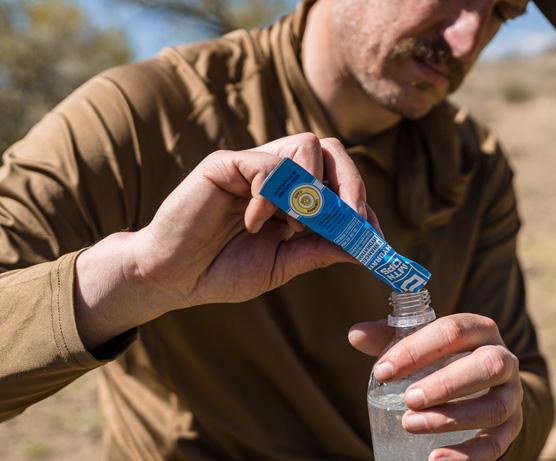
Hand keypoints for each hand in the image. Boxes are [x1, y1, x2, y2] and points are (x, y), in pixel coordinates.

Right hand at [76, 133, 375, 347]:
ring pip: (306, 146)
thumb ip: (319, 250)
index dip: (361, 201)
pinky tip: (253, 223)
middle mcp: (277, 172)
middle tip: (352, 221)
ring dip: (312, 188)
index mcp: (295, 193)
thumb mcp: (282, 264)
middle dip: (351, 184)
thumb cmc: (222, 270)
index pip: (340, 179)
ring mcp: (251, 164)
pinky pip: (267, 165)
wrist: (172, 278)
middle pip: (330, 149)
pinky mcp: (225, 164)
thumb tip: (366, 245)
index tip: (372, 235)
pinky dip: (271, 196)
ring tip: (294, 225)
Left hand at [349, 314, 523, 460]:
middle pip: (486, 365)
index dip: (416, 350)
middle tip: (408, 399)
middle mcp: (503, 358)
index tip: (382, 371)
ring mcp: (511, 394)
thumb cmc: (443, 357)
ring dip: (453, 418)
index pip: (453, 331)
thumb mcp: (420, 343)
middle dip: (446, 383)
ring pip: (493, 406)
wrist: (484, 382)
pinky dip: (468, 455)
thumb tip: (356, 334)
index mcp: (479, 329)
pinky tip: (436, 460)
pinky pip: (497, 443)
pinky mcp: (512, 425)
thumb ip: (389, 338)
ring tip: (411, 425)